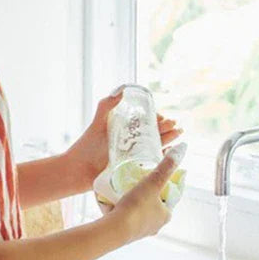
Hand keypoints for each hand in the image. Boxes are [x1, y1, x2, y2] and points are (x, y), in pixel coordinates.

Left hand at [66, 90, 183, 191]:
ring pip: (156, 146)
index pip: (146, 122)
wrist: (79, 170)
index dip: (157, 119)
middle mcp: (132, 141)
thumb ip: (107, 105)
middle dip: (167, 129)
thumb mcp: (99, 123)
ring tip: (179, 134)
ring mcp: (135, 155)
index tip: (162, 118)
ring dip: (169, 140)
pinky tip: (170, 153)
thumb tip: (123, 89)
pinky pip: (153, 161)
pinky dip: (162, 157)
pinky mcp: (136, 168)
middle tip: (176, 126)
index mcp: (126, 129)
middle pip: (154, 133)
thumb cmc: (87, 146)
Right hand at [110, 145, 185, 243]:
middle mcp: (157, 224)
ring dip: (137, 199)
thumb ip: (166, 166)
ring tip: (128, 186)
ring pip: (142, 209)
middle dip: (150, 190)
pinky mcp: (126, 233)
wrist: (112, 231)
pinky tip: (116, 200)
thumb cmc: (136, 207)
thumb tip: (182, 148)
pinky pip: (127, 216)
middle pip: (156, 201)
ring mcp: (141, 230)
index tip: (160, 171)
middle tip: (141, 177)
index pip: (172, 194)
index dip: (167, 181)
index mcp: (167, 214)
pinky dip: (124, 207)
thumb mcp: (153, 182)